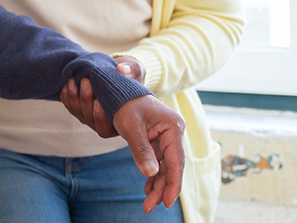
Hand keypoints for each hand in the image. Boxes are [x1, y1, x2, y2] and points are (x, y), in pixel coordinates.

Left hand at [60, 57, 145, 138]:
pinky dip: (66, 96)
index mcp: (119, 121)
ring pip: (78, 112)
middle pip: (88, 118)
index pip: (105, 128)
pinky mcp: (80, 108)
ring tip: (73, 80)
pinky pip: (70, 106)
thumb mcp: (136, 71)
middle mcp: (102, 122)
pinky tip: (66, 86)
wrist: (118, 73)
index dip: (99, 117)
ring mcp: (90, 116)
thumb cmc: (131, 76)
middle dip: (85, 100)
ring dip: (73, 96)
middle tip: (86, 81)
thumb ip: (132, 71)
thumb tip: (121, 70)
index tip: (98, 102)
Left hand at [111, 94, 185, 212]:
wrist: (121, 89)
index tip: (166, 203)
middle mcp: (174, 133)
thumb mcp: (131, 127)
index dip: (172, 184)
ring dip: (157, 185)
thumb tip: (150, 175)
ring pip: (165, 167)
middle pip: (172, 167)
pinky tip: (147, 188)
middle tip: (149, 208)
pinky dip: (153, 175)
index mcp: (173, 127)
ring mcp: (167, 137)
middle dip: (162, 189)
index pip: (176, 162)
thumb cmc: (126, 104)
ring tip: (148, 203)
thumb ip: (141, 150)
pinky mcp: (158, 140)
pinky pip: (158, 161)